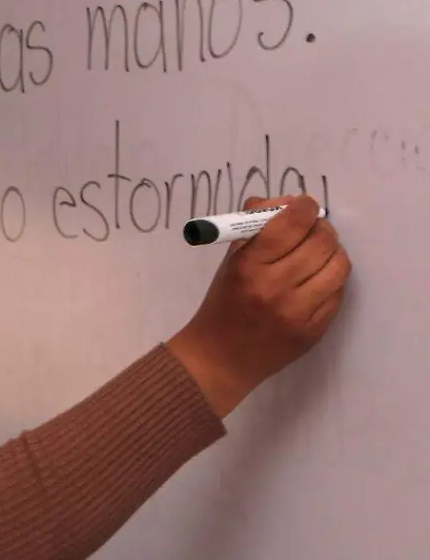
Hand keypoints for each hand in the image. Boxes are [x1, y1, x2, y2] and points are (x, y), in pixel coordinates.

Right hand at [168, 194, 351, 416]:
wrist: (220, 358)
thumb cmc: (222, 304)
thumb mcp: (229, 262)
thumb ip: (254, 229)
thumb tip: (282, 201)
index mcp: (249, 266)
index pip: (291, 223)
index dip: (304, 206)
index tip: (304, 205)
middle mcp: (275, 287)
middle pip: (322, 241)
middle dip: (322, 228)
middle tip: (314, 229)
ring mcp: (298, 312)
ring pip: (338, 266)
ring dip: (333, 253)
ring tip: (320, 254)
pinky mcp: (314, 330)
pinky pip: (339, 293)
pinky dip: (332, 279)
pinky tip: (318, 279)